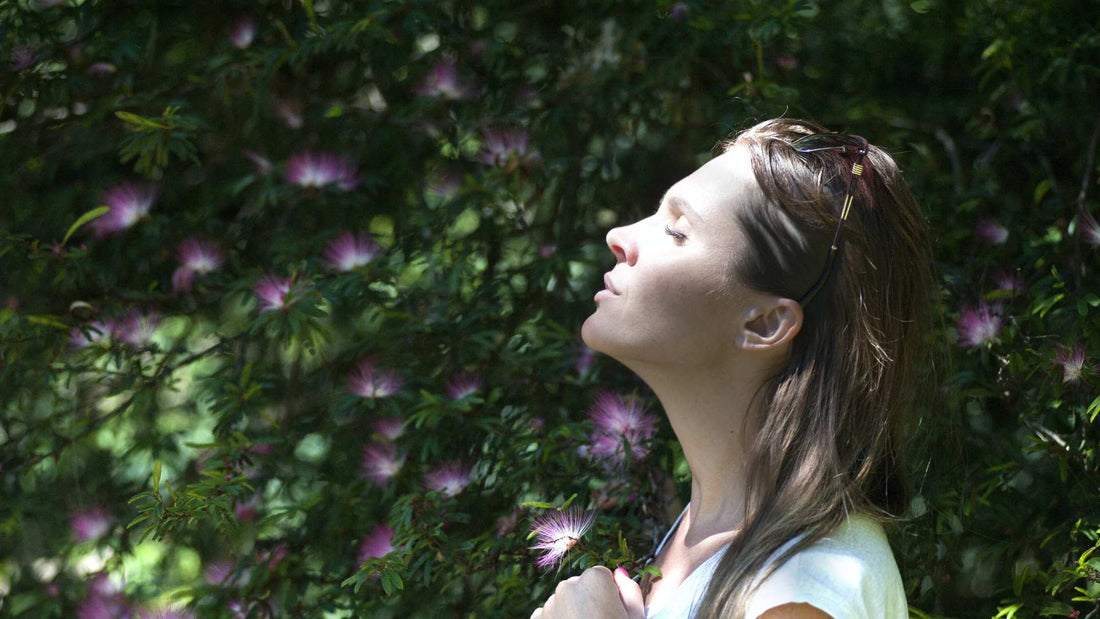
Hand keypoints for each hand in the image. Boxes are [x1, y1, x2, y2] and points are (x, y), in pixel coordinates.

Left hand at [530, 566, 644, 618]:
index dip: (610, 596)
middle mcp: (567, 586)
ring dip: (571, 614)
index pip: (602, 576)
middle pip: (580, 587)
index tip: (613, 614)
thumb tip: (619, 574)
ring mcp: (549, 604)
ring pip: (563, 602)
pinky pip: (548, 616)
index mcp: (594, 580)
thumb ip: (630, 591)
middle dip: (588, 602)